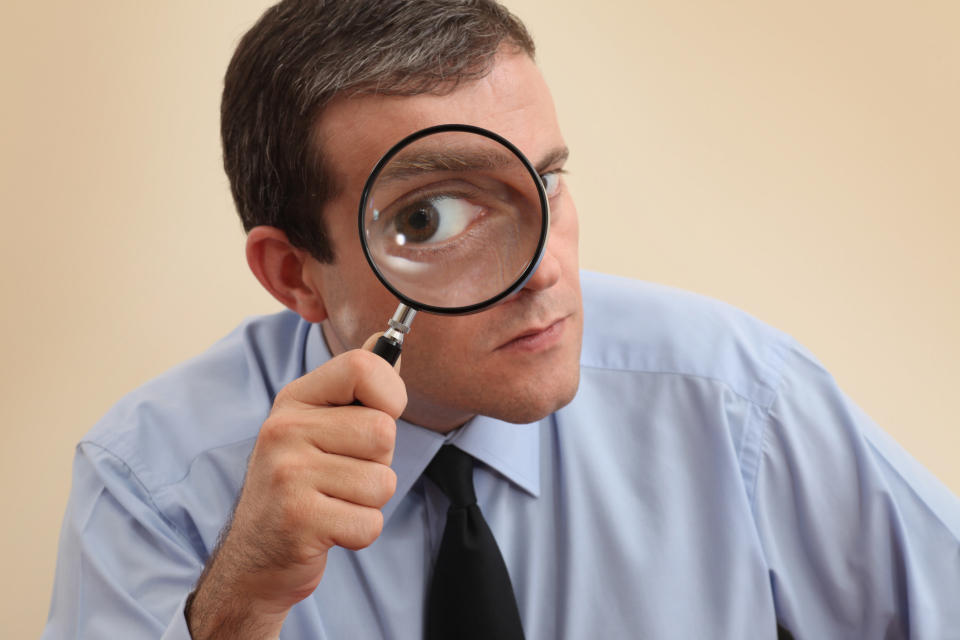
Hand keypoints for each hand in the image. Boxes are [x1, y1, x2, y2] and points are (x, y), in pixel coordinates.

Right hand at [187, 334, 405, 638]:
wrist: (255, 557)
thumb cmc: (299, 486)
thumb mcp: (317, 426)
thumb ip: (355, 388)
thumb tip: (390, 344)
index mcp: (295, 399)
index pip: (363, 367)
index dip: (391, 394)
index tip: (381, 414)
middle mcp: (285, 429)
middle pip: (382, 432)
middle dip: (378, 462)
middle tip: (343, 476)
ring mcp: (287, 474)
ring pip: (381, 482)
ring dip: (368, 502)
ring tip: (333, 502)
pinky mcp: (298, 520)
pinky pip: (369, 523)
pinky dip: (359, 533)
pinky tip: (329, 528)